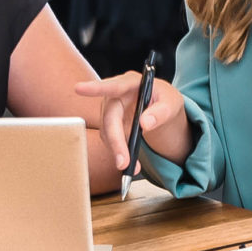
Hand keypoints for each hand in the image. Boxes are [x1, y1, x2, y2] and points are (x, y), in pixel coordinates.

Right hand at [75, 72, 191, 171]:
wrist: (162, 108)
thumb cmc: (165, 100)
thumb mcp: (172, 103)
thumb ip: (161, 112)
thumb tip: (146, 123)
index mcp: (131, 83)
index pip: (113, 86)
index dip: (95, 88)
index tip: (79, 88)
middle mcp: (117, 94)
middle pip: (109, 116)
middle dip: (115, 140)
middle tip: (123, 162)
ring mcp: (111, 108)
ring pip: (107, 131)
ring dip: (116, 150)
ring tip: (130, 167)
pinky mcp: (111, 122)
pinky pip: (109, 139)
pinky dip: (117, 151)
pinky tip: (128, 160)